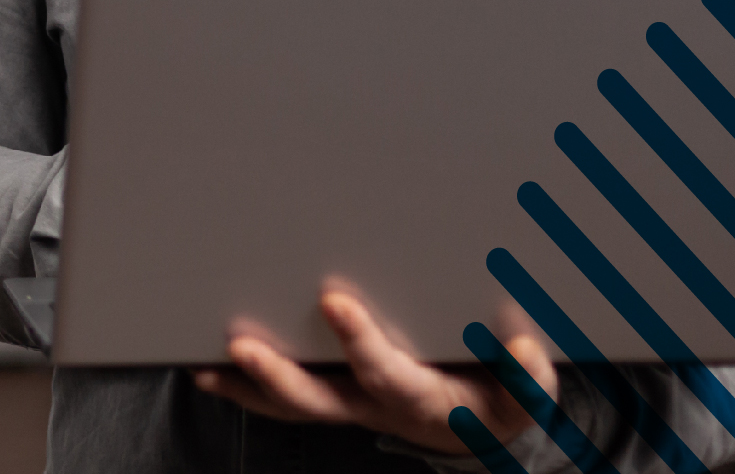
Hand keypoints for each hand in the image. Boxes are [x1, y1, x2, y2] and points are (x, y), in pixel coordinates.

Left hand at [192, 288, 557, 456]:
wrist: (484, 431)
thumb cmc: (499, 397)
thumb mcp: (525, 395)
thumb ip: (528, 376)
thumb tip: (524, 348)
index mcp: (424, 400)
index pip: (385, 373)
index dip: (360, 342)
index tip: (335, 302)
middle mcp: (378, 407)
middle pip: (319, 399)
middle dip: (279, 375)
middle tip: (242, 345)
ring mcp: (352, 406)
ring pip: (292, 404)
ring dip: (248, 385)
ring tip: (206, 362)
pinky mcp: (338, 397)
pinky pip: (286, 400)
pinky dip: (246, 388)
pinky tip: (211, 367)